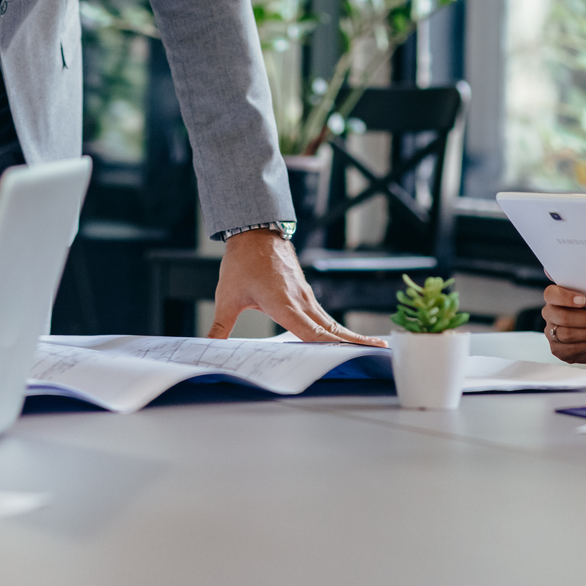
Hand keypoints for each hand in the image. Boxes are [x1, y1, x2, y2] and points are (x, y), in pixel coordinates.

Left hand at [209, 230, 382, 345]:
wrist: (254, 231)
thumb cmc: (242, 262)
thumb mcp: (227, 296)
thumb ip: (220, 326)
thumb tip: (207, 345)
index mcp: (283, 304)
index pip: (311, 332)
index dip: (329, 346)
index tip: (349, 354)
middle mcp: (300, 300)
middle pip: (331, 328)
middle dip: (354, 341)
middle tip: (378, 351)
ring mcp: (304, 295)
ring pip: (329, 321)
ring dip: (347, 335)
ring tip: (370, 346)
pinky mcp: (303, 292)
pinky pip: (321, 314)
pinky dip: (333, 327)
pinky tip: (338, 337)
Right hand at [540, 284, 585, 363]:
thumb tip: (583, 270)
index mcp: (554, 297)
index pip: (551, 294)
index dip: (565, 297)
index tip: (584, 300)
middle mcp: (549, 314)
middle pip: (561, 317)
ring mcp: (551, 333)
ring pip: (567, 334)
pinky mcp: (558, 350)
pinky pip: (572, 348)